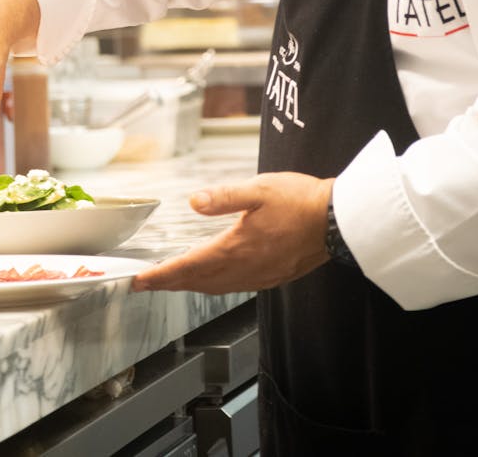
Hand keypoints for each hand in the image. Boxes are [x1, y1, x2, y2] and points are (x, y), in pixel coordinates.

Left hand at [132, 172, 333, 294]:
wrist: (338, 221)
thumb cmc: (301, 201)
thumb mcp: (259, 189)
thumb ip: (224, 197)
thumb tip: (193, 202)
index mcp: (238, 248)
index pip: (190, 266)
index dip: (161, 276)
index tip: (139, 281)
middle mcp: (247, 268)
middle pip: (199, 282)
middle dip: (170, 283)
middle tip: (146, 284)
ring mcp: (261, 276)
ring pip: (216, 287)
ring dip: (190, 285)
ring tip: (171, 281)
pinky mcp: (273, 276)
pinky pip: (234, 286)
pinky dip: (213, 285)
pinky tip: (212, 278)